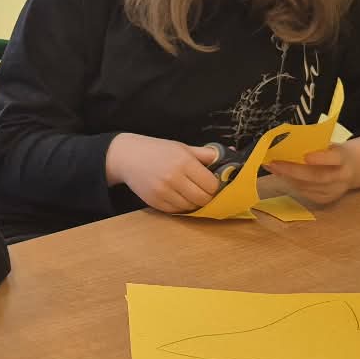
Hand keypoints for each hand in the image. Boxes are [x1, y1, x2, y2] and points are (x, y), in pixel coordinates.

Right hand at [106, 133, 221, 213]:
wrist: (128, 157)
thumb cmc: (158, 150)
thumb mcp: (183, 147)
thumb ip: (206, 154)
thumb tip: (231, 153)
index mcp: (184, 162)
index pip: (211, 185)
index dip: (214, 186)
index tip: (211, 182)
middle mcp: (174, 178)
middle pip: (203, 199)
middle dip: (207, 197)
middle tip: (203, 190)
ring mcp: (163, 192)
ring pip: (191, 207)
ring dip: (194, 202)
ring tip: (189, 192)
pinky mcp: (155, 202)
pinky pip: (177, 211)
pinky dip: (181, 206)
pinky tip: (178, 196)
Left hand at [266, 132, 359, 208]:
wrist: (352, 168)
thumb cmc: (334, 152)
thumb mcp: (330, 144)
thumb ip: (314, 146)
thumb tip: (286, 144)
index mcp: (344, 158)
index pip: (334, 158)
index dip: (321, 158)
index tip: (305, 156)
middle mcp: (341, 177)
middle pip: (317, 177)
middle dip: (293, 171)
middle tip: (274, 164)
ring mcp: (334, 191)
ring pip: (308, 187)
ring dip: (287, 177)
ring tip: (273, 167)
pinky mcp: (325, 200)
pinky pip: (305, 193)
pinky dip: (291, 183)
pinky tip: (282, 175)